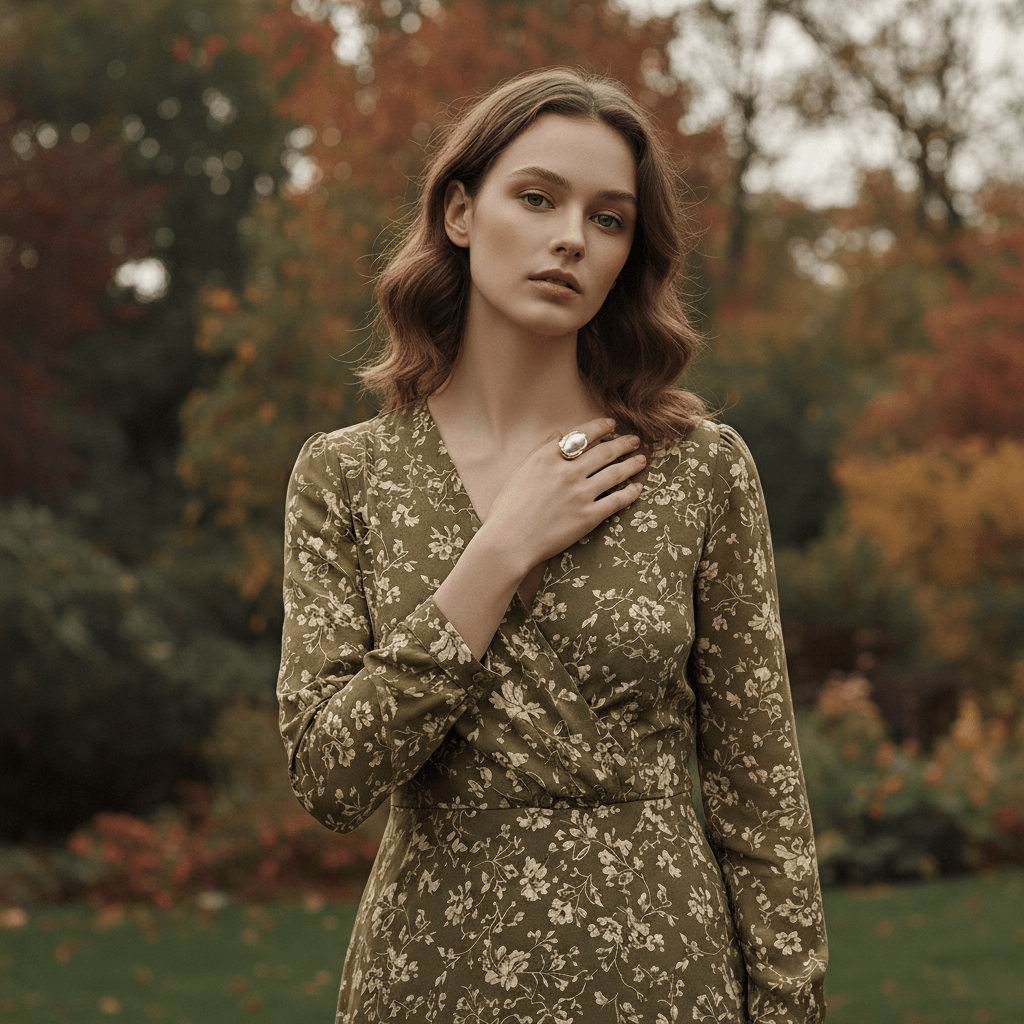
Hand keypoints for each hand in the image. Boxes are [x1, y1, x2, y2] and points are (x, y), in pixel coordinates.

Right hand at [479, 417, 645, 573]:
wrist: (509, 541)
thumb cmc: (509, 509)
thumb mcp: (521, 471)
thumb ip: (541, 450)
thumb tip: (559, 433)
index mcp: (548, 458)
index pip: (582, 435)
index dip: (601, 427)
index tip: (612, 424)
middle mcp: (567, 472)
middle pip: (604, 452)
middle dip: (623, 443)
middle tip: (635, 440)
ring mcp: (580, 494)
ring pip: (615, 473)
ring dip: (632, 464)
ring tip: (642, 459)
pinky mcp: (589, 516)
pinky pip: (616, 500)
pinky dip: (630, 493)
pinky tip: (637, 488)